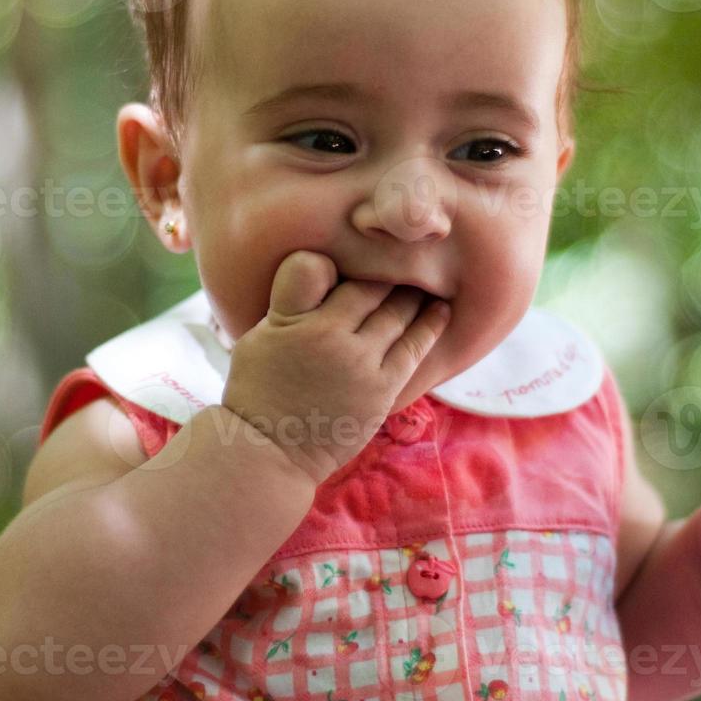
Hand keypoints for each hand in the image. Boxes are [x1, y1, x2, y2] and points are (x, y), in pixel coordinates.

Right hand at [220, 250, 450, 485]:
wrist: (271, 450)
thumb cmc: (259, 389)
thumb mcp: (260, 335)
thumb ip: (290, 299)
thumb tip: (317, 261)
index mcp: (297, 321)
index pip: (330, 271)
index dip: (354, 259)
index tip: (368, 250)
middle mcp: (332, 338)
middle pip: (372, 290)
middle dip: (390, 271)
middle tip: (407, 256)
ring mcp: (361, 365)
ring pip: (398, 314)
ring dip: (414, 294)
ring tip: (426, 279)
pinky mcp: (382, 390)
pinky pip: (414, 348)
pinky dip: (430, 325)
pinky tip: (441, 311)